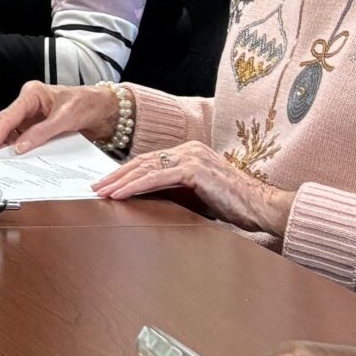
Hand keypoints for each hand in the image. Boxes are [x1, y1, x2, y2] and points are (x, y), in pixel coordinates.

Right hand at [0, 82, 119, 153]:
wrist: (105, 108)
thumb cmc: (88, 104)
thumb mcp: (65, 118)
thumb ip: (41, 133)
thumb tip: (20, 147)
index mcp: (32, 94)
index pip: (7, 117)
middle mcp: (28, 104)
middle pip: (1, 123)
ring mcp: (31, 116)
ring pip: (9, 132)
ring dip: (7, 147)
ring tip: (6, 162)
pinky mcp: (37, 127)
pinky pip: (22, 138)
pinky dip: (19, 149)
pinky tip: (20, 158)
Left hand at [92, 140, 291, 232]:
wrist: (260, 206)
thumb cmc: (232, 203)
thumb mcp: (197, 193)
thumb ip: (175, 189)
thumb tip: (147, 197)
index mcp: (189, 152)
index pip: (149, 160)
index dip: (126, 172)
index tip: (107, 183)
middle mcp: (189, 149)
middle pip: (143, 161)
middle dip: (116, 175)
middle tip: (96, 187)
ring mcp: (191, 157)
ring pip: (146, 168)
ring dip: (120, 181)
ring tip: (102, 192)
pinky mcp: (194, 170)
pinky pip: (157, 177)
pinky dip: (136, 186)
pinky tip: (121, 194)